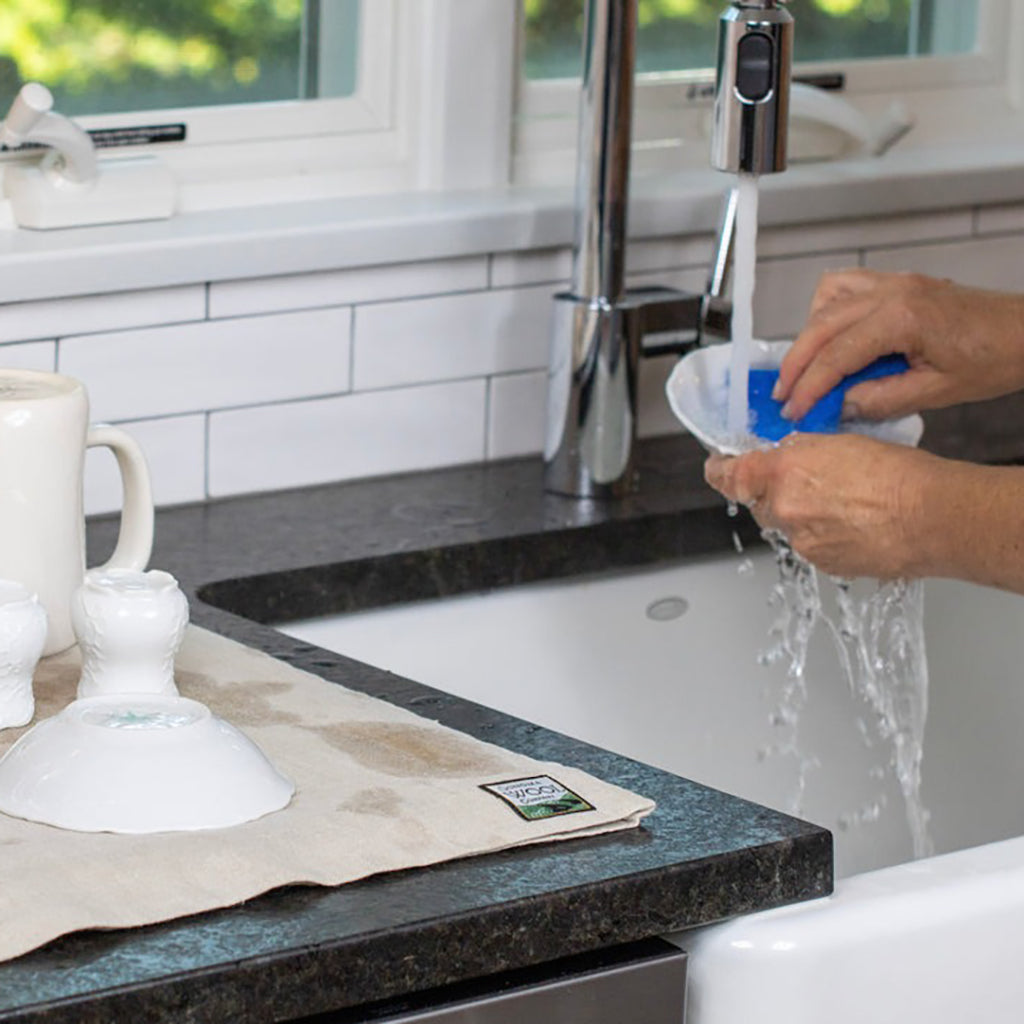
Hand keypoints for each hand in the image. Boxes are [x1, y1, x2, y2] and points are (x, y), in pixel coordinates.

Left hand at [704, 434, 942, 578]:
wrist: (932, 517)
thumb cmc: (897, 474)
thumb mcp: (837, 443)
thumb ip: (797, 453)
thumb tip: (780, 458)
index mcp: (782, 472)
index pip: (728, 475)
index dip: (719, 470)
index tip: (718, 467)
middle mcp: (784, 510)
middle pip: (759, 502)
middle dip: (774, 492)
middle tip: (808, 481)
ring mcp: (801, 541)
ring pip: (785, 525)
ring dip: (802, 514)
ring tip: (843, 502)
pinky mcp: (821, 564)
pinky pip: (809, 545)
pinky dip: (821, 535)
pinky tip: (851, 523)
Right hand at [773, 269, 1023, 421]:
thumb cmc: (994, 359)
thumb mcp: (935, 392)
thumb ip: (880, 399)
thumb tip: (840, 405)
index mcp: (902, 318)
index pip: (836, 356)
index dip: (808, 387)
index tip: (793, 411)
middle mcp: (892, 292)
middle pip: (819, 326)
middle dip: (796, 364)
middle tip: (784, 396)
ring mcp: (894, 282)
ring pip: (826, 299)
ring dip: (808, 334)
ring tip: (809, 367)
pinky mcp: (898, 282)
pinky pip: (846, 285)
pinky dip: (828, 310)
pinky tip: (833, 337)